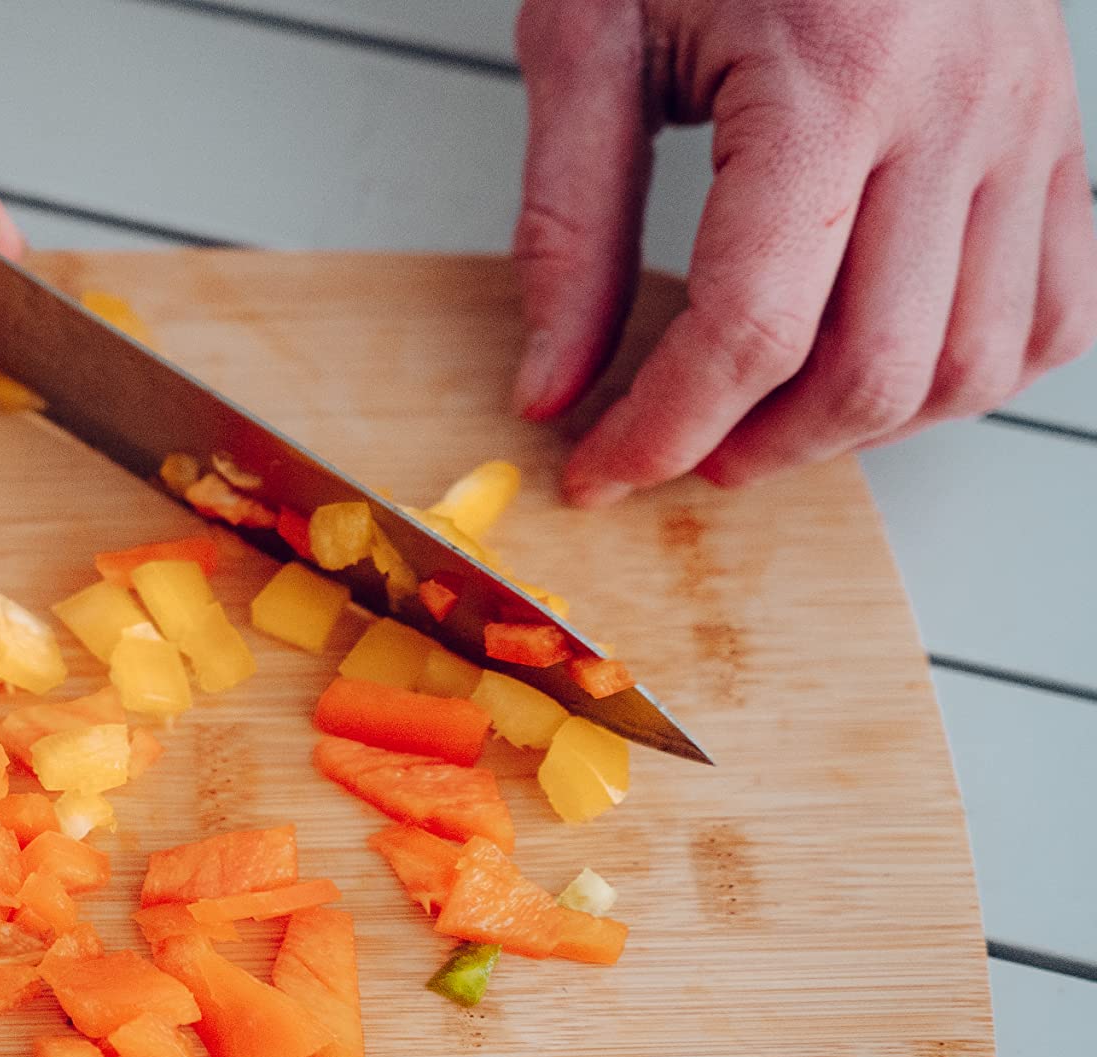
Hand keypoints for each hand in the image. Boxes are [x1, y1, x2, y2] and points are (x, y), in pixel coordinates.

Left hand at [510, 0, 1096, 503]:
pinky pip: (1059, 307)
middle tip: (673, 449)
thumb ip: (566, 227)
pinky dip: (973, 370)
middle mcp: (955, 103)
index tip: (599, 470)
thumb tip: (552, 385)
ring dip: (859, 429)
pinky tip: (881, 364)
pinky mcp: (1058, 126)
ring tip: (762, 420)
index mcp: (829, 75)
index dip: (662, 430)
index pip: (752, 328)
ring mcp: (1027, 116)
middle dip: (757, 446)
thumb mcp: (587, 37)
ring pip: (975, 361)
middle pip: (875, 369)